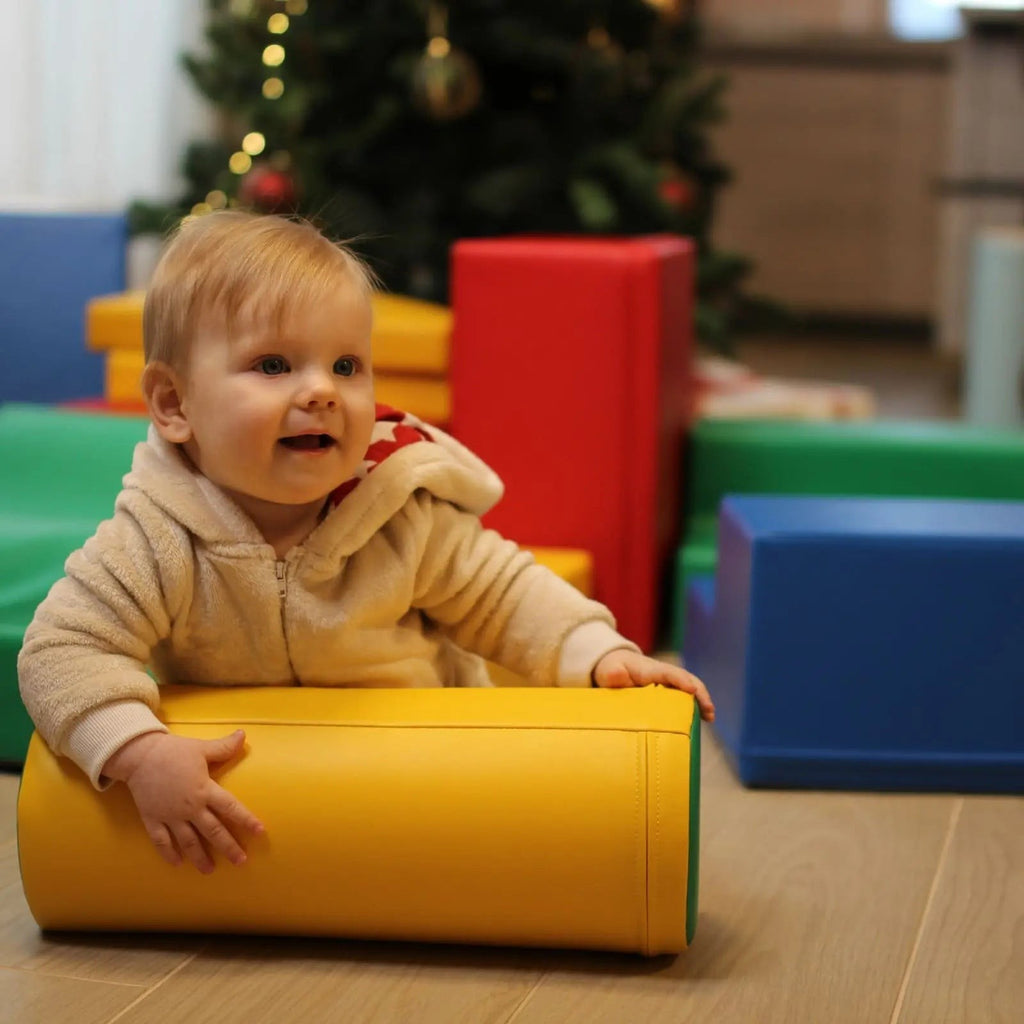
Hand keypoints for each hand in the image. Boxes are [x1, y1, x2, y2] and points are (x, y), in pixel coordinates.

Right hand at [102, 730, 264, 873]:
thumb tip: (244, 735)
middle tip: (241, 861)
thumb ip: (224, 747)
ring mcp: (171, 816)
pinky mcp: (152, 819)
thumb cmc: (174, 751)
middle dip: (229, 847)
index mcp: (205, 790)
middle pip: (213, 831)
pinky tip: (177, 864)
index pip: (231, 808)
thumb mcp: (201, 748)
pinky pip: (161, 841)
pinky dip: (169, 853)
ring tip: (210, 870)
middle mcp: (190, 807)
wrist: (139, 756)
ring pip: (189, 842)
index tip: (260, 831)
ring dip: (200, 857)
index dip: (246, 820)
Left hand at [593, 649, 714, 721]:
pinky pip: (684, 697)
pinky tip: (702, 720)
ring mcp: (667, 682)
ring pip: (689, 688)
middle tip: (709, 710)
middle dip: (699, 693)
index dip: (681, 680)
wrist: (614, 665)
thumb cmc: (611, 669)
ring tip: (710, 718)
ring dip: (701, 700)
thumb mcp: (608, 671)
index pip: (668, 673)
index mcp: (649, 670)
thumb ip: (613, 674)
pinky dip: (695, 707)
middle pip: (686, 679)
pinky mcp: (668, 691)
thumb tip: (618, 676)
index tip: (692, 690)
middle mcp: (663, 674)